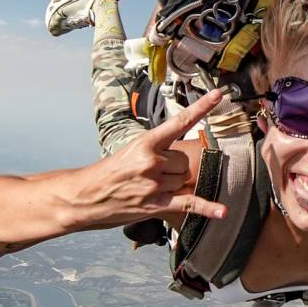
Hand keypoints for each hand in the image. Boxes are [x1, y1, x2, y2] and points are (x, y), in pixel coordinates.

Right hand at [76, 89, 228, 225]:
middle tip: (151, 174)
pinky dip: (207, 208)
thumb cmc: (109, 172)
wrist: (85, 196)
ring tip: (149, 187)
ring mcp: (154, 184)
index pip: (179, 122)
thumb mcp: (131, 151)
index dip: (201, 108)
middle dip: (174, 168)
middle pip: (185, 161)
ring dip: (173, 185)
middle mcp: (151, 161)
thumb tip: (181, 158)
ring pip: (184, 180)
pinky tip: (222, 211)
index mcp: (145, 142)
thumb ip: (157, 150)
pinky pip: (188, 204)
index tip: (218, 95)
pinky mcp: (155, 205)